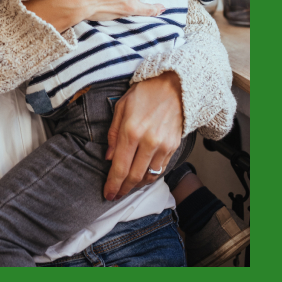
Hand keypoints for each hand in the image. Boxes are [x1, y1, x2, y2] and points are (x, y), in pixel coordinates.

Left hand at [103, 72, 182, 200]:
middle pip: (134, 176)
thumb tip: (109, 158)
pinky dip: (150, 177)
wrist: (173, 86)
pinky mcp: (174, 147)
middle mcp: (148, 141)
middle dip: (123, 189)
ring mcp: (163, 146)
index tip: (107, 194)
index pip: (120, 167)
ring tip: (127, 188)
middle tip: (115, 195)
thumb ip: (113, 134)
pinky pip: (161, 169)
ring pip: (148, 176)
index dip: (113, 184)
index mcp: (131, 131)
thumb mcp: (121, 108)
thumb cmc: (144, 93)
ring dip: (136, 186)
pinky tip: (142, 178)